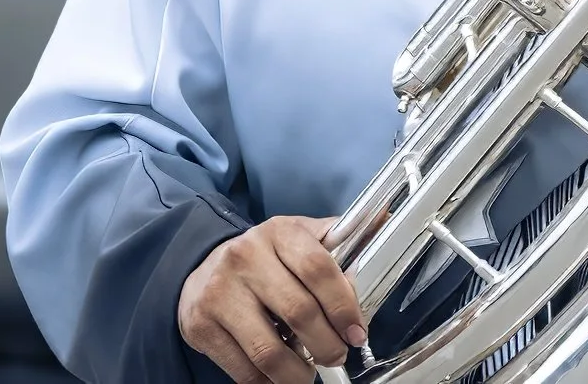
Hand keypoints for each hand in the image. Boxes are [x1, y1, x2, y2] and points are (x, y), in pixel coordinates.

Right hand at [178, 215, 367, 383]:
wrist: (203, 265)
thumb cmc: (265, 256)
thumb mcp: (300, 237)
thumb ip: (340, 239)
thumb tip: (386, 219)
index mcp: (279, 232)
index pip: (318, 268)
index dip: (344, 305)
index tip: (357, 332)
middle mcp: (246, 258)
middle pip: (298, 311)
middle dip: (326, 344)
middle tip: (337, 356)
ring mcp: (219, 293)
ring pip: (268, 349)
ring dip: (297, 373)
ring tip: (308, 375)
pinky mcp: (201, 325)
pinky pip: (241, 368)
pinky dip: (266, 382)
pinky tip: (279, 377)